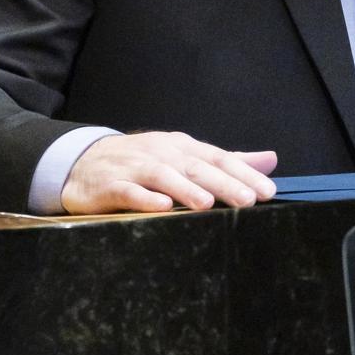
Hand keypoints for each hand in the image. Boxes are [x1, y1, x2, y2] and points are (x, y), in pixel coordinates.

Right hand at [60, 132, 278, 213]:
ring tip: (207, 204)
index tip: (267, 191)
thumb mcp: (185, 156)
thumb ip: (227, 162)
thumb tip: (270, 160)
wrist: (84, 162)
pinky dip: (145, 198)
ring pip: (163, 176)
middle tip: (248, 200)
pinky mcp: (111, 185)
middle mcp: (162, 154)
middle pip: (196, 167)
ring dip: (185, 189)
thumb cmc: (143, 162)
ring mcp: (135, 167)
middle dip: (223, 183)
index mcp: (182, 147)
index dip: (243, 174)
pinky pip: (129, 190)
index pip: (218, 158)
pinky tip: (161, 207)